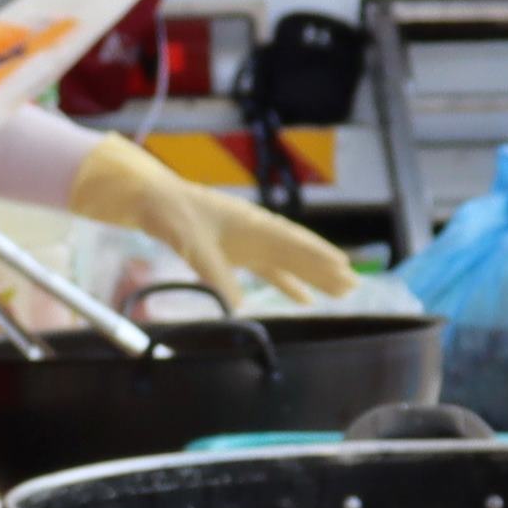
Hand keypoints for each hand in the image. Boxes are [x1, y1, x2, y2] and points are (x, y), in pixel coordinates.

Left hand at [64, 132, 358, 304]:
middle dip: (325, 270)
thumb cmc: (174, 215)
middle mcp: (257, 232)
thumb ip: (215, 275)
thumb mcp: (193, 245)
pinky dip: (286, 284)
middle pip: (299, 253)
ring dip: (312, 278)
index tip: (345, 268)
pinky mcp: (236, 253)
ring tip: (339, 293)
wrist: (153, 201)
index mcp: (252, 224)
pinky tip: (302, 299)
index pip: (294, 242)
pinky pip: (268, 271)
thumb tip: (236, 306)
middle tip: (353, 287)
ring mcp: (248, 243)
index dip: (320, 256)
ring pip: (288, 263)